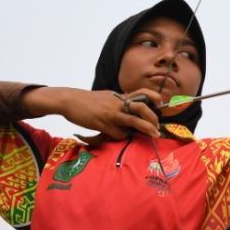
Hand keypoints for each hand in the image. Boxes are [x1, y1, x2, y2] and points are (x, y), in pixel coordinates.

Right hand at [23, 87, 163, 140]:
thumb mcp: (107, 96)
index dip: (153, 96)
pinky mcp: (102, 124)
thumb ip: (120, 101)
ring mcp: (110, 114)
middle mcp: (117, 103)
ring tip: (154, 135)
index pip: (141, 92)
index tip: (161, 103)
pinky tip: (120, 136)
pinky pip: (118, 133)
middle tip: (158, 126)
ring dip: (146, 129)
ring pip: (134, 122)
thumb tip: (131, 107)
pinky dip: (123, 136)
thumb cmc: (88, 100)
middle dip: (153, 118)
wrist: (69, 100)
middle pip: (141, 108)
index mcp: (120, 96)